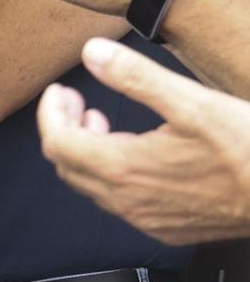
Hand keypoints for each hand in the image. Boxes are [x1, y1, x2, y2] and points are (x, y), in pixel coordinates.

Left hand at [37, 37, 249, 243]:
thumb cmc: (249, 150)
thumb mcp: (193, 102)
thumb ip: (136, 77)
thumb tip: (93, 53)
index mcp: (123, 168)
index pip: (57, 142)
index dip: (51, 113)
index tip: (61, 92)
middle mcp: (127, 201)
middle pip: (67, 165)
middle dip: (63, 129)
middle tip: (77, 101)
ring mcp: (146, 219)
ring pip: (91, 186)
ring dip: (86, 151)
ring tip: (101, 122)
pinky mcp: (166, 228)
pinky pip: (120, 203)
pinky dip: (110, 174)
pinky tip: (135, 153)